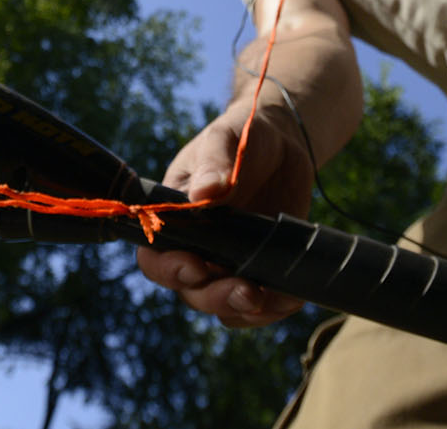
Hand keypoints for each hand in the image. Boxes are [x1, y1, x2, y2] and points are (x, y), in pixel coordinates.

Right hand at [136, 101, 313, 327]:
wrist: (282, 143)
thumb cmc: (242, 137)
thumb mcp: (226, 139)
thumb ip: (216, 162)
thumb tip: (205, 193)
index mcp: (174, 219)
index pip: (155, 257)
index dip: (169, 269)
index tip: (196, 266)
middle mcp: (197, 247)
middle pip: (190, 291)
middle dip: (215, 296)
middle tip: (247, 290)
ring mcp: (229, 262)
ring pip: (224, 306)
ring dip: (245, 309)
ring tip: (272, 297)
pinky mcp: (260, 268)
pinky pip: (259, 305)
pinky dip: (274, 308)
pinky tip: (291, 296)